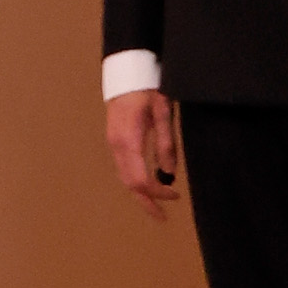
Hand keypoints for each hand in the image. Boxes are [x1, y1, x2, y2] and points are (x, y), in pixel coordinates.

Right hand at [106, 88, 179, 220]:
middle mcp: (117, 145)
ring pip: (124, 177)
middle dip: (146, 201)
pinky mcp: (114, 139)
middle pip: (130, 183)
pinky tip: (148, 183)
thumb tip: (169, 174)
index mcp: (129, 141)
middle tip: (162, 216)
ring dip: (140, 193)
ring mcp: (113, 142)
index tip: (175, 197)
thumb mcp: (163, 114)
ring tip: (156, 203)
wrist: (126, 71)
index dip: (157, 193)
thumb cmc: (147, 89)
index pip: (141, 180)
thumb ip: (166, 144)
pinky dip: (135, 180)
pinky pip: (123, 167)